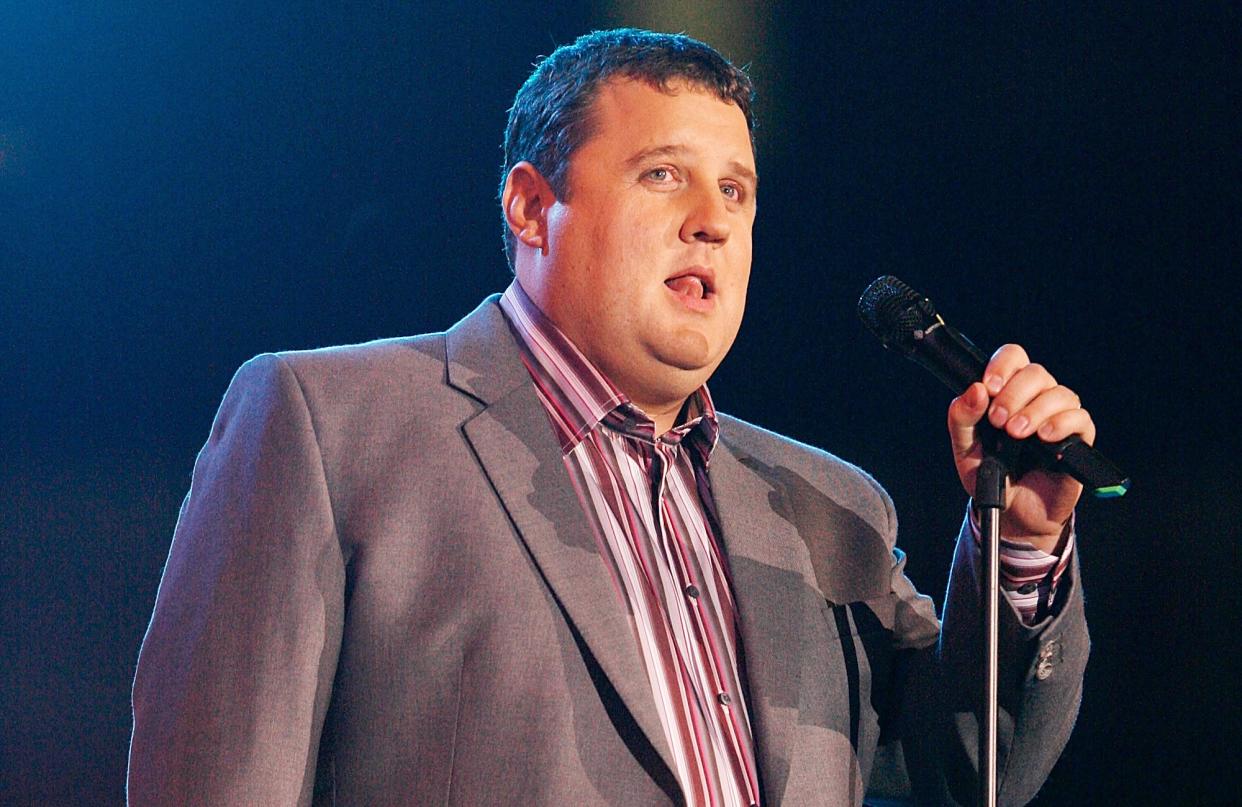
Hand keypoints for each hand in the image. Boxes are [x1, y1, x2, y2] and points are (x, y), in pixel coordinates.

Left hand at [947, 345, 1095, 552]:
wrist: (1013, 513)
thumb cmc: (991, 477)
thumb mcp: (966, 450)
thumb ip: (962, 420)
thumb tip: (974, 390)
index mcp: (1009, 392)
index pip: (1013, 358)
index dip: (1002, 365)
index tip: (989, 387)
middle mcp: (1036, 398)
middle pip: (1036, 372)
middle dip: (1014, 394)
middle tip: (998, 421)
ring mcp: (1059, 417)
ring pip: (1059, 393)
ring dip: (1035, 410)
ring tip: (1017, 434)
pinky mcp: (1078, 439)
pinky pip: (1080, 418)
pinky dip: (1061, 424)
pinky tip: (1045, 437)